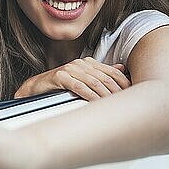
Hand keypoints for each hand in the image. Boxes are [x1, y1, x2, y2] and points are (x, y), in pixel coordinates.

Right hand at [14, 57, 130, 100]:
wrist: (36, 87)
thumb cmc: (60, 85)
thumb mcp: (83, 79)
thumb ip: (101, 74)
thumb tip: (121, 68)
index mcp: (87, 62)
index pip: (111, 71)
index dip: (123, 82)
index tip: (132, 93)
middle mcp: (80, 64)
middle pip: (105, 77)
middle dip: (116, 90)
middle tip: (125, 102)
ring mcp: (70, 69)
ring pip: (94, 82)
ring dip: (105, 95)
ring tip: (113, 105)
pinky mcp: (61, 76)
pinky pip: (79, 87)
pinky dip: (90, 96)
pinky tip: (96, 103)